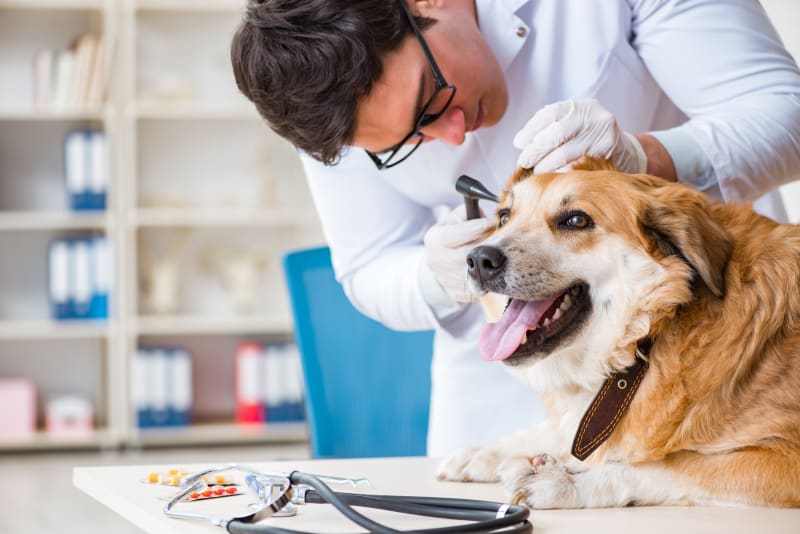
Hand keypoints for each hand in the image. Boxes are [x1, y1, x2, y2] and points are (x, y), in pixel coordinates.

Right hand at [423, 205, 493, 302]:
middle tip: (497, 240)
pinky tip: (489, 269)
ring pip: (473, 272)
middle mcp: (436, 260)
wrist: (441, 261)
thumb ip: (468, 213)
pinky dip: (486, 278)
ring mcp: (444, 278)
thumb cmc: (452, 236)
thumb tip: (485, 214)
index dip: (474, 228)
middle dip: (484, 247)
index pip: (454, 234)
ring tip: (494, 254)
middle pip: (466, 255)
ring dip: (487, 263)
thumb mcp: (454, 220)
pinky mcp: (455, 292)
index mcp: (434, 239)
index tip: (488, 223)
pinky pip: (476, 286)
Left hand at [513, 99, 646, 173]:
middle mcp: (593, 115)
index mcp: (580, 107)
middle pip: (558, 132)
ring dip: (548, 164)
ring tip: (537, 171)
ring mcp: (603, 133)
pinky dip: (564, 172)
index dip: (532, 128)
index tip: (519, 142)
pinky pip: (580, 165)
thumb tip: (521, 144)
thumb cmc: (590, 141)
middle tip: (524, 161)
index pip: (551, 113)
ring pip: (568, 151)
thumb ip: (551, 131)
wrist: (626, 152)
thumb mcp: (574, 128)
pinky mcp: (609, 151)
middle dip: (537, 149)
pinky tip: (556, 176)